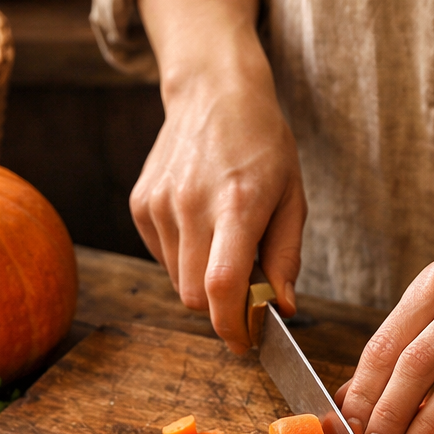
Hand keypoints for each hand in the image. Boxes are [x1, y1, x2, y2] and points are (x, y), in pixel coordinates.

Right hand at [135, 0, 304, 352]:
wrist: (212, 91)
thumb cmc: (262, 143)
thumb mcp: (292, 197)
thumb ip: (286, 256)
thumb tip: (281, 307)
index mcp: (236, 204)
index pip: (222, 285)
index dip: (231, 326)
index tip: (245, 342)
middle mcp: (191, 205)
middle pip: (194, 296)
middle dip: (220, 308)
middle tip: (246, 293)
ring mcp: (159, 205)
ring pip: (176, 281)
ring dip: (202, 280)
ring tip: (225, 242)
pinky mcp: (140, 205)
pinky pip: (163, 257)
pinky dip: (184, 257)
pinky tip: (202, 224)